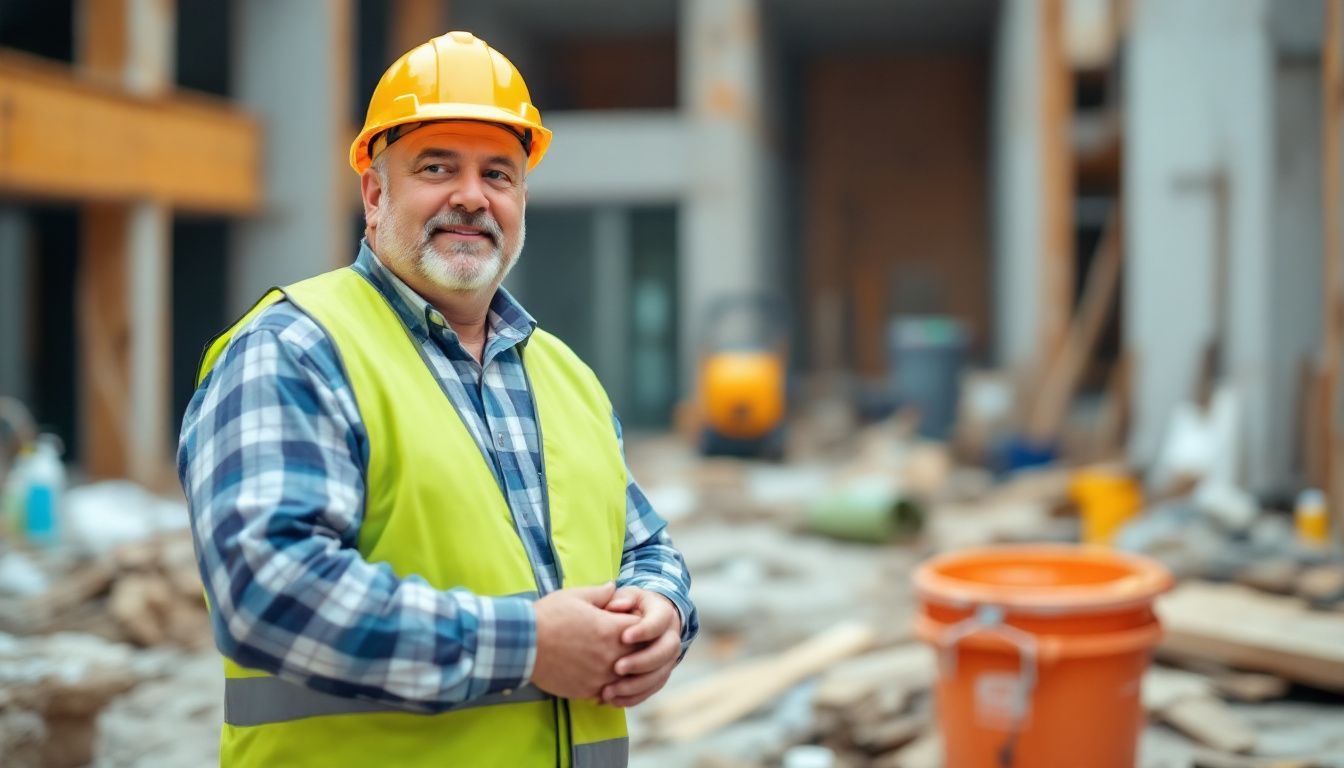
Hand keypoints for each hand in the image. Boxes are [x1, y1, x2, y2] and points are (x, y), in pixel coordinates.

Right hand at [530, 582, 639, 699]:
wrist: (522, 645)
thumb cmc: (547, 616)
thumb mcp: (575, 596)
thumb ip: (600, 593)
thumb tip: (614, 587)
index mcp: (611, 629)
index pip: (644, 628)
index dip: (640, 623)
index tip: (630, 620)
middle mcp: (611, 655)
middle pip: (641, 654)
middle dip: (637, 647)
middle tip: (626, 641)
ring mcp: (600, 676)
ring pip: (628, 677)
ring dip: (626, 669)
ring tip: (614, 661)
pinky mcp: (588, 691)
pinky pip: (610, 693)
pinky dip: (609, 686)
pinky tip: (600, 677)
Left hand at [600, 587, 682, 707]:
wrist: (644, 619)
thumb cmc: (630, 605)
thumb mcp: (626, 596)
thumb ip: (620, 598)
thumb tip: (616, 605)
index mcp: (663, 614)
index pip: (659, 622)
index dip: (644, 630)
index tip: (623, 637)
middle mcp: (671, 637)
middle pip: (665, 652)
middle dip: (642, 662)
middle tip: (617, 668)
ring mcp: (668, 659)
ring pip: (659, 676)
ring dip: (635, 686)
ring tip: (609, 691)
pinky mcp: (660, 675)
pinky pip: (651, 689)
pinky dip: (633, 698)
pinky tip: (613, 701)